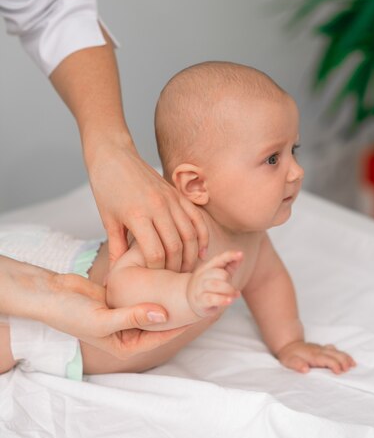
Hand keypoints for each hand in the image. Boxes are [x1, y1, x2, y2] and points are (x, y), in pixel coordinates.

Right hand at [42, 272, 190, 358]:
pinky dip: (153, 285)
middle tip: (198, 297)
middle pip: (159, 322)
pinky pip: (142, 293)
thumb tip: (163, 314)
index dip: (180, 325)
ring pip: (152, 306)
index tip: (198, 312)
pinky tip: (168, 272)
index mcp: (125, 346)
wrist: (50, 294)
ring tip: (188, 283)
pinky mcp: (120, 299)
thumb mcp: (104, 319)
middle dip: (177, 310)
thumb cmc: (71, 313)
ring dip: (166, 296)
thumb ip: (133, 316)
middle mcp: (127, 333)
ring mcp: (124, 315)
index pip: (160, 337)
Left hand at [86, 139, 208, 271]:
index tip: (153, 279)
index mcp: (137, 215)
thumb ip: (116, 249)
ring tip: (186, 271)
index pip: (155, 253)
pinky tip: (202, 252)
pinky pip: (197, 219)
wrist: (114, 156)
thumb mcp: (108, 220)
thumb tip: (113, 277)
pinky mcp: (178, 194)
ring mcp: (171, 199)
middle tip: (172, 281)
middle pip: (176, 247)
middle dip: (175, 268)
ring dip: (191, 256)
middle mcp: (158, 207)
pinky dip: (202, 237)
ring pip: (190, 234)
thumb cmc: (107, 188)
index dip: (156, 271)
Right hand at [187, 250, 242, 316]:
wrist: (191, 301)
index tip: (241, 254)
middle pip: (220, 274)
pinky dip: (223, 299)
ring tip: (234, 295)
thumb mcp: (219, 274)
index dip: (230, 256)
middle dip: (229, 280)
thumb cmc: (210, 286)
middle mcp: (202, 275)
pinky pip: (212, 298)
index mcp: (207, 267)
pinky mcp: (200, 301)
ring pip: (216, 285)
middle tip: (231, 288)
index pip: (219, 259)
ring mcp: (199, 288)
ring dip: (228, 290)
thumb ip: (230, 265)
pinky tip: (230, 300)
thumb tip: (240, 255)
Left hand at [277, 340, 355, 374]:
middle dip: (344, 361)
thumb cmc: (289, 355)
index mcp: (313, 355)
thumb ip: (297, 365)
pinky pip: (335, 350)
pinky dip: (343, 355)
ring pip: (337, 351)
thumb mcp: (289, 361)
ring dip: (345, 357)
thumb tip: (305, 369)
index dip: (334, 365)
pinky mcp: (323, 349)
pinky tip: (348, 360)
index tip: (339, 372)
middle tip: (349, 370)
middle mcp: (319, 351)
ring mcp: (322, 349)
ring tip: (353, 365)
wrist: (288, 345)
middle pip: (335, 354)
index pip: (327, 359)